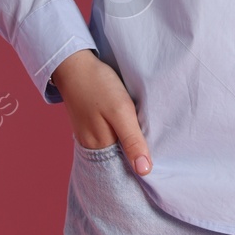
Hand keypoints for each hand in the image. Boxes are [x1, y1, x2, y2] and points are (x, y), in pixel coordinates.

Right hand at [53, 50, 151, 175]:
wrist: (74, 64)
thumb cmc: (98, 85)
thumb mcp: (121, 111)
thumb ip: (132, 140)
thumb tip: (144, 171)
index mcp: (100, 146)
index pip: (124, 168)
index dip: (141, 167)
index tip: (159, 165)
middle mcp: (92, 145)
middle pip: (119, 160)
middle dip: (137, 158)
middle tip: (159, 150)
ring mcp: (88, 135)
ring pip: (115, 148)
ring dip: (129, 145)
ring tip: (148, 140)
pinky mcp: (89, 124)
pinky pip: (109, 137)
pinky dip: (121, 136)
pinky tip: (131, 128)